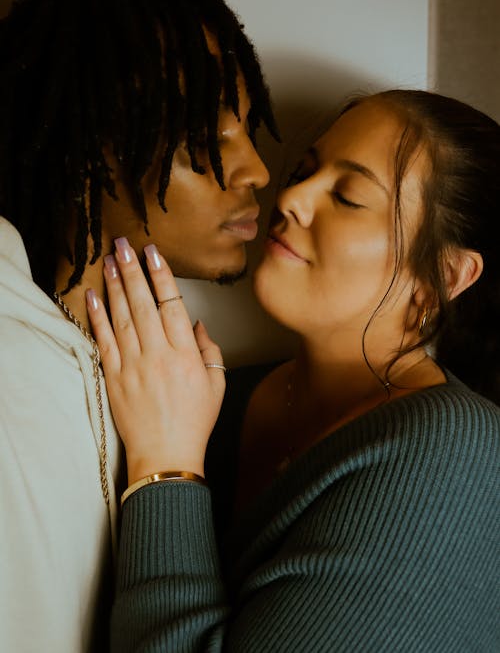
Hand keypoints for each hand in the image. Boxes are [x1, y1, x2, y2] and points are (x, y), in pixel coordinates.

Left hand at [86, 238, 225, 482]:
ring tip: (109, 259)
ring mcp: (133, 365)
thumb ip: (210, 350)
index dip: (161, 275)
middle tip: (124, 244)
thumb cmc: (194, 421)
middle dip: (133, 269)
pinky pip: (104, 340)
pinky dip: (97, 316)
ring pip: (122, 316)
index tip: (154, 252)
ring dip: (115, 284)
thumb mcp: (217, 384)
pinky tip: (93, 295)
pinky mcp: (115, 377)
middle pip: (143, 303)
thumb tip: (197, 324)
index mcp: (186, 354)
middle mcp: (158, 354)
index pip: (172, 304)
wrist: (166, 455)